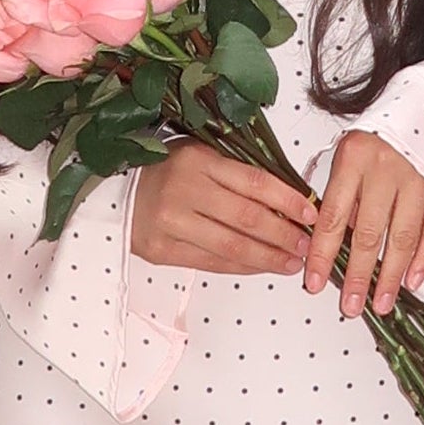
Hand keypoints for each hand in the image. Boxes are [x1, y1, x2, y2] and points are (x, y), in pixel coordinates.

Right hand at [128, 140, 316, 273]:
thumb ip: (235, 174)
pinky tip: (261, 267)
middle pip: (247, 218)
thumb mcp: (198, 157)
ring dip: (268, 258)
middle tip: (306, 244)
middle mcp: (183, 190)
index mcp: (197, 160)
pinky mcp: (162, 250)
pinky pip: (211, 262)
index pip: (255, 182)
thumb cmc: (163, 174)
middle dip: (284, 235)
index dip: (288, 200)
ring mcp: (171, 222)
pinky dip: (242, 267)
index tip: (311, 214)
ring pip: (232, 246)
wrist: (113, 195)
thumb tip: (286, 200)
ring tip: (291, 262)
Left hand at [302, 130, 423, 320]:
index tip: (314, 283)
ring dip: (391, 275)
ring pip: (403, 237)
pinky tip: (413, 280)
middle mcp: (387, 169)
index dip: (323, 254)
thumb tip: (329, 234)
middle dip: (359, 276)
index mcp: (354, 158)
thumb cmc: (384, 127)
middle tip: (350, 306)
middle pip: (369, 234)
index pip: (333, 217)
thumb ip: (339, 188)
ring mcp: (420, 178)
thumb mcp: (349, 147)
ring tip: (381, 302)